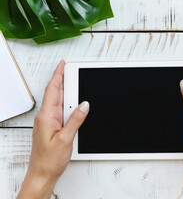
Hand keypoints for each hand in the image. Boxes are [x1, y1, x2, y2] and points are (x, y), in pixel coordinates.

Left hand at [18, 60, 89, 198]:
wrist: (42, 173)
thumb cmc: (49, 159)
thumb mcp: (66, 139)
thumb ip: (76, 120)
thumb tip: (84, 105)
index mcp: (46, 116)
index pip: (53, 90)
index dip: (58, 75)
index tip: (63, 64)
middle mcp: (45, 117)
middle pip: (55, 92)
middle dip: (62, 79)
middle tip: (70, 69)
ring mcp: (48, 121)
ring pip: (57, 100)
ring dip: (65, 90)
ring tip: (73, 81)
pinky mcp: (52, 126)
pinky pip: (59, 109)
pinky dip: (66, 102)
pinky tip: (72, 101)